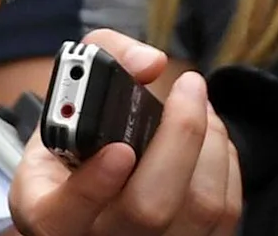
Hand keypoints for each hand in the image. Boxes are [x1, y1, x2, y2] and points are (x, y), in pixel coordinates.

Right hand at [10, 33, 239, 235]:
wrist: (97, 186)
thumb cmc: (79, 143)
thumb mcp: (62, 102)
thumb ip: (99, 60)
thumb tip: (148, 63)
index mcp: (50, 215)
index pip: (62, 217)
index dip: (94, 186)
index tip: (119, 149)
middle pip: (149, 210)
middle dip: (180, 138)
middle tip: (189, 86)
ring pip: (199, 209)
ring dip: (211, 141)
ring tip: (199, 103)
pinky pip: (226, 213)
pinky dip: (225, 161)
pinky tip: (210, 136)